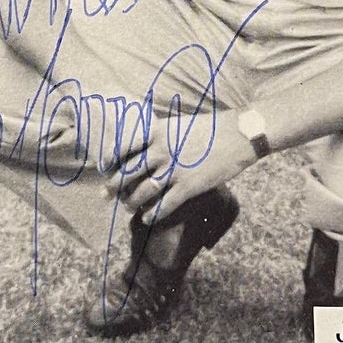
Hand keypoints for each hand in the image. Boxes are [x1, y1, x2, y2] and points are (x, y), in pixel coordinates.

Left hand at [110, 112, 257, 222]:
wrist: (238, 134)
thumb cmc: (210, 128)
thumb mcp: (179, 124)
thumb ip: (160, 134)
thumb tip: (145, 144)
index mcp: (157, 132)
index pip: (124, 147)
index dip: (111, 160)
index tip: (104, 168)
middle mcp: (161, 151)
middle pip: (128, 172)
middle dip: (114, 186)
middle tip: (106, 194)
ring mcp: (174, 169)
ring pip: (142, 192)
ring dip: (132, 202)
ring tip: (128, 207)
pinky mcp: (189, 186)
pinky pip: (164, 205)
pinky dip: (153, 214)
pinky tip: (147, 219)